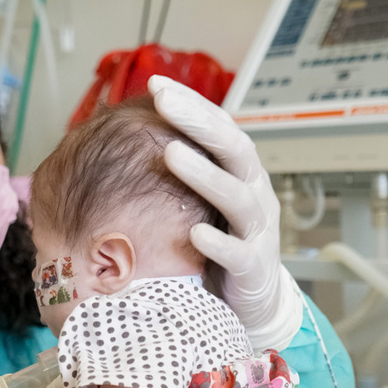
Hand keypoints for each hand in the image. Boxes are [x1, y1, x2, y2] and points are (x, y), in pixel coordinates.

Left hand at [148, 75, 302, 350]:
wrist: (253, 302)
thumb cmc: (219, 245)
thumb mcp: (203, 202)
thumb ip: (183, 173)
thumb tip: (131, 137)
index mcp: (241, 174)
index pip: (221, 128)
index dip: (193, 104)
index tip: (155, 84)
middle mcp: (254, 194)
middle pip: (234, 150)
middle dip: (199, 122)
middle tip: (163, 101)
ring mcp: (257, 232)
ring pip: (238, 197)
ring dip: (204, 174)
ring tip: (171, 154)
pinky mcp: (253, 268)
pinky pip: (238, 253)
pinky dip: (219, 242)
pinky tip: (195, 233)